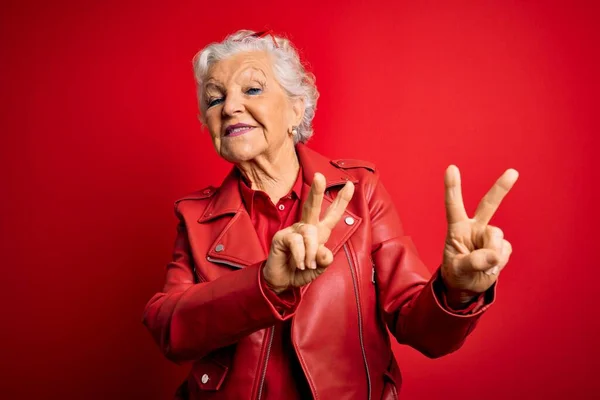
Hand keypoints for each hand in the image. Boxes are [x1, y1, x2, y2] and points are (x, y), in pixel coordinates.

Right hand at [263, 173, 354, 293]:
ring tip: (308, 265)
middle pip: (313, 206)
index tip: (350, 185)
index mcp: (319, 232)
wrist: (282, 282)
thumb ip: (324, 261)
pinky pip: (296, 242)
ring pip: (309, 232)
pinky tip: (299, 264)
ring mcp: (293, 231)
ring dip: (311, 251)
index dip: (341, 200)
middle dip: (317, 191)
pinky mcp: (281, 237)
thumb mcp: (318, 268)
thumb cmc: (301, 271)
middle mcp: (307, 227)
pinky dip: (301, 256)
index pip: (332, 214)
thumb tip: (324, 253)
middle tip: (319, 176)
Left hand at [441, 165, 518, 300]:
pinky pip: (504, 250)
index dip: (453, 187)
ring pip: (496, 237)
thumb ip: (473, 262)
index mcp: (457, 228)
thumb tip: (495, 255)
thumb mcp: (458, 269)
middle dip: (501, 188)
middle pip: (488, 205)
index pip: (454, 206)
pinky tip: (491, 266)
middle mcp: (474, 227)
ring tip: (481, 265)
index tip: (451, 168)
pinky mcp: (501, 246)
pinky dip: (499, 261)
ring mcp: (489, 236)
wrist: (468, 285)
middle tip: (513, 172)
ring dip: (491, 253)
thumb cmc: (457, 273)